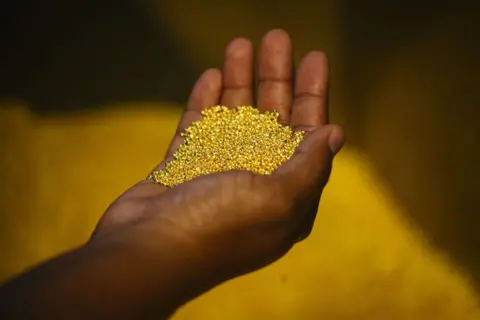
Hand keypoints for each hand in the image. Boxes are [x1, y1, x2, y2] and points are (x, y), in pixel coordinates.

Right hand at [92, 29, 343, 284]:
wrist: (145, 254)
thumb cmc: (217, 229)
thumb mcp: (278, 201)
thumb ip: (309, 167)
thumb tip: (334, 134)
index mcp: (286, 195)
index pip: (308, 136)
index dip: (314, 95)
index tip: (314, 58)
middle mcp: (256, 183)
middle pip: (272, 119)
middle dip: (276, 78)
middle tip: (276, 38)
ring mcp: (217, 173)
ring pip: (233, 118)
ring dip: (239, 81)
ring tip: (240, 44)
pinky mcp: (183, 168)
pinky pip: (198, 127)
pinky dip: (206, 102)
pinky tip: (212, 75)